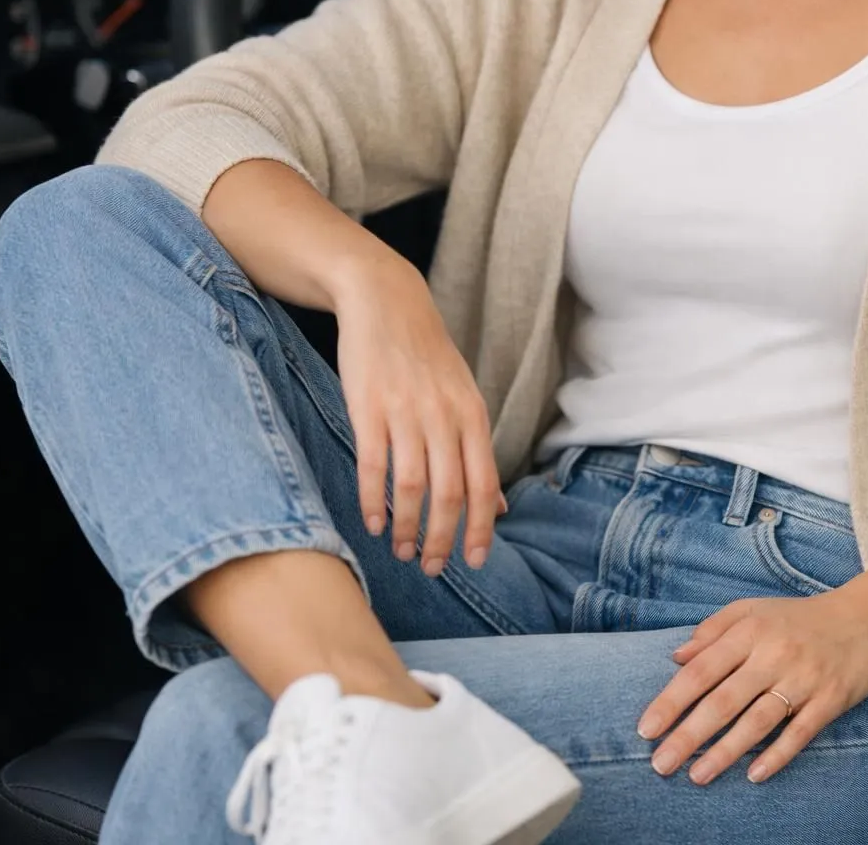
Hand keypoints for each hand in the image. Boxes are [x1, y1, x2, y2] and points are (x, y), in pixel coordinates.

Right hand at [332, 256, 503, 575]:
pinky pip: (373, 465)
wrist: (386, 300)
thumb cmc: (426, 357)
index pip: (484, 484)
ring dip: (406, 528)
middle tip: (432, 567)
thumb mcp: (463, 398)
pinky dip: (373, 501)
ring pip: (411, 487)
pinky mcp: (368, 407)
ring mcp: (406, 411)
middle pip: (450, 494)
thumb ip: (478, 452)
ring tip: (400, 550)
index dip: (481, 528)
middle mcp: (445, 416)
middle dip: (443, 539)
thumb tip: (499, 507)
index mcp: (472, 415)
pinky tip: (372, 523)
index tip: (474, 561)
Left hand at [636, 589, 867, 784]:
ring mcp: (803, 678)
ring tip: (696, 776)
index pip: (701, 670)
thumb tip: (676, 658)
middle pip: (723, 700)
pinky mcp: (831, 699)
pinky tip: (754, 775)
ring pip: (757, 721)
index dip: (671, 701)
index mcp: (749, 631)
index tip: (647, 729)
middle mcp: (773, 654)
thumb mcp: (752, 610)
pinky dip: (777, 755)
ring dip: (724, 752)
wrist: (867, 618)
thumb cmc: (799, 619)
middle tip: (661, 764)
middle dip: (688, 735)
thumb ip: (712, 630)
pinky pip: (800, 732)